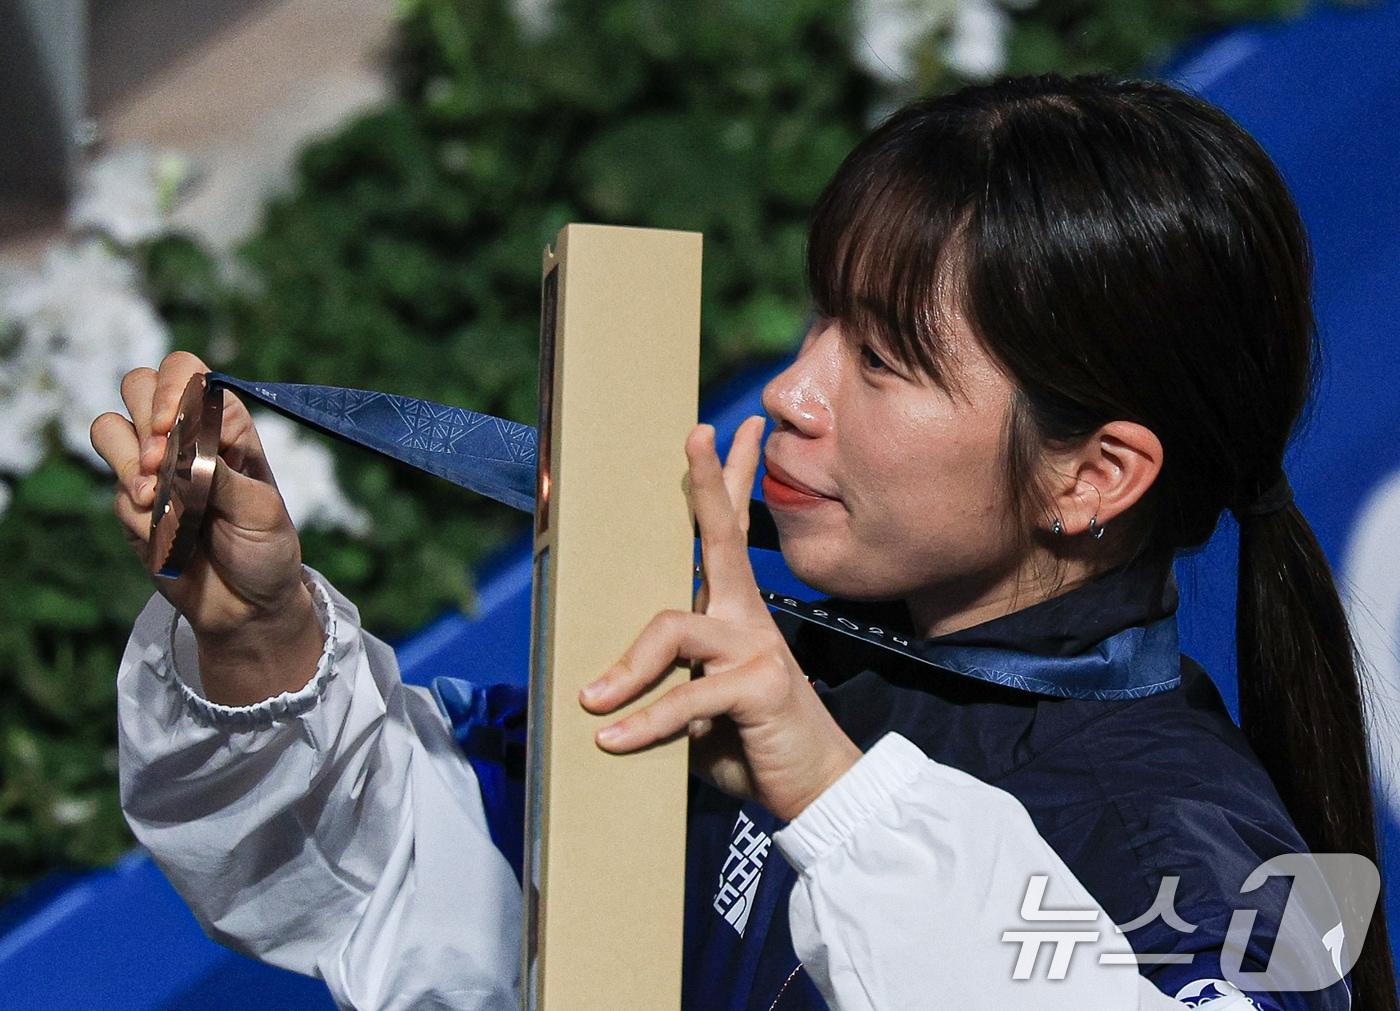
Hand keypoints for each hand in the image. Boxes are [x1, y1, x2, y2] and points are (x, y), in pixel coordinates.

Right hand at [89, 351, 308, 643]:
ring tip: (155, 498)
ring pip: (109, 429)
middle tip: (160, 464)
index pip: (187, 374)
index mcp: (226, 426)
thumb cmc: (266, 549)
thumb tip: (179, 451)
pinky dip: (134, 511)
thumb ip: (220, 477)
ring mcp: (154, 468)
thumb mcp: (260, 511)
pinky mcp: (132, 504)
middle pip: (137, 387)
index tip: (167, 427)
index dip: (170, 390)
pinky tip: (162, 533)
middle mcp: (186, 437)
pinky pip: (113, 489)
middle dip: (142, 421)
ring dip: (127, 462)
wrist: (246, 606)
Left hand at [578, 417, 863, 822]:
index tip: (710, 434)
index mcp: (734, 613)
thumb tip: (597, 693)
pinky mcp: (761, 685)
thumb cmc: (750, 744)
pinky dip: (644, 723)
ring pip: (674, 628)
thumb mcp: (695, 708)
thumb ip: (663, 686)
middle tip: (697, 434)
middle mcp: (747, 617)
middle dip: (709, 484)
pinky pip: (685, 697)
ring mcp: (757, 646)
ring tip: (593, 701)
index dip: (721, 483)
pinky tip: (614, 741)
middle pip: (723, 537)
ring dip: (628, 668)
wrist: (814, 790)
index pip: (725, 536)